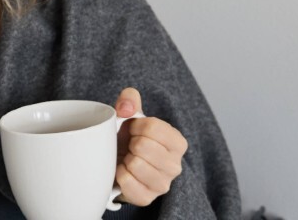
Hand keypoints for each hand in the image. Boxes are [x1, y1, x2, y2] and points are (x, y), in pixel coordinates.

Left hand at [113, 87, 187, 206]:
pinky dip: (119, 174)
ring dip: (125, 159)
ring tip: (128, 159)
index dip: (135, 126)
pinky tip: (124, 172)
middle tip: (130, 147)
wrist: (122, 164)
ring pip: (134, 164)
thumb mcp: (132, 114)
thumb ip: (130, 99)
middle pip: (142, 146)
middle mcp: (175, 165)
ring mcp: (162, 184)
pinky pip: (126, 181)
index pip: (152, 127)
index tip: (134, 130)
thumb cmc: (130, 138)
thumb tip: (126, 107)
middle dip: (130, 143)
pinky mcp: (146, 198)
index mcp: (178, 142)